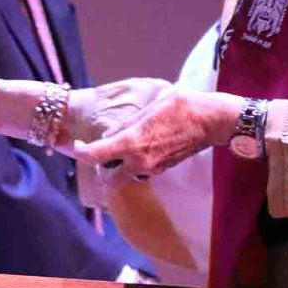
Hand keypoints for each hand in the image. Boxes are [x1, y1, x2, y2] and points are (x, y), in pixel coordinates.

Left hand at [71, 87, 240, 187]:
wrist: (210, 121)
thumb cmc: (179, 107)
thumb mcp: (147, 108)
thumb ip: (124, 125)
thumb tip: (108, 137)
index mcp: (132, 143)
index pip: (96, 156)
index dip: (81, 152)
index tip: (77, 145)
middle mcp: (140, 161)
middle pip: (108, 179)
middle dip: (100, 169)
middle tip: (99, 153)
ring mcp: (153, 168)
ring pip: (124, 177)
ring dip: (117, 168)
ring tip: (118, 149)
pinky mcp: (163, 169)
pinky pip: (139, 172)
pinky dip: (132, 166)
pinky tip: (137, 149)